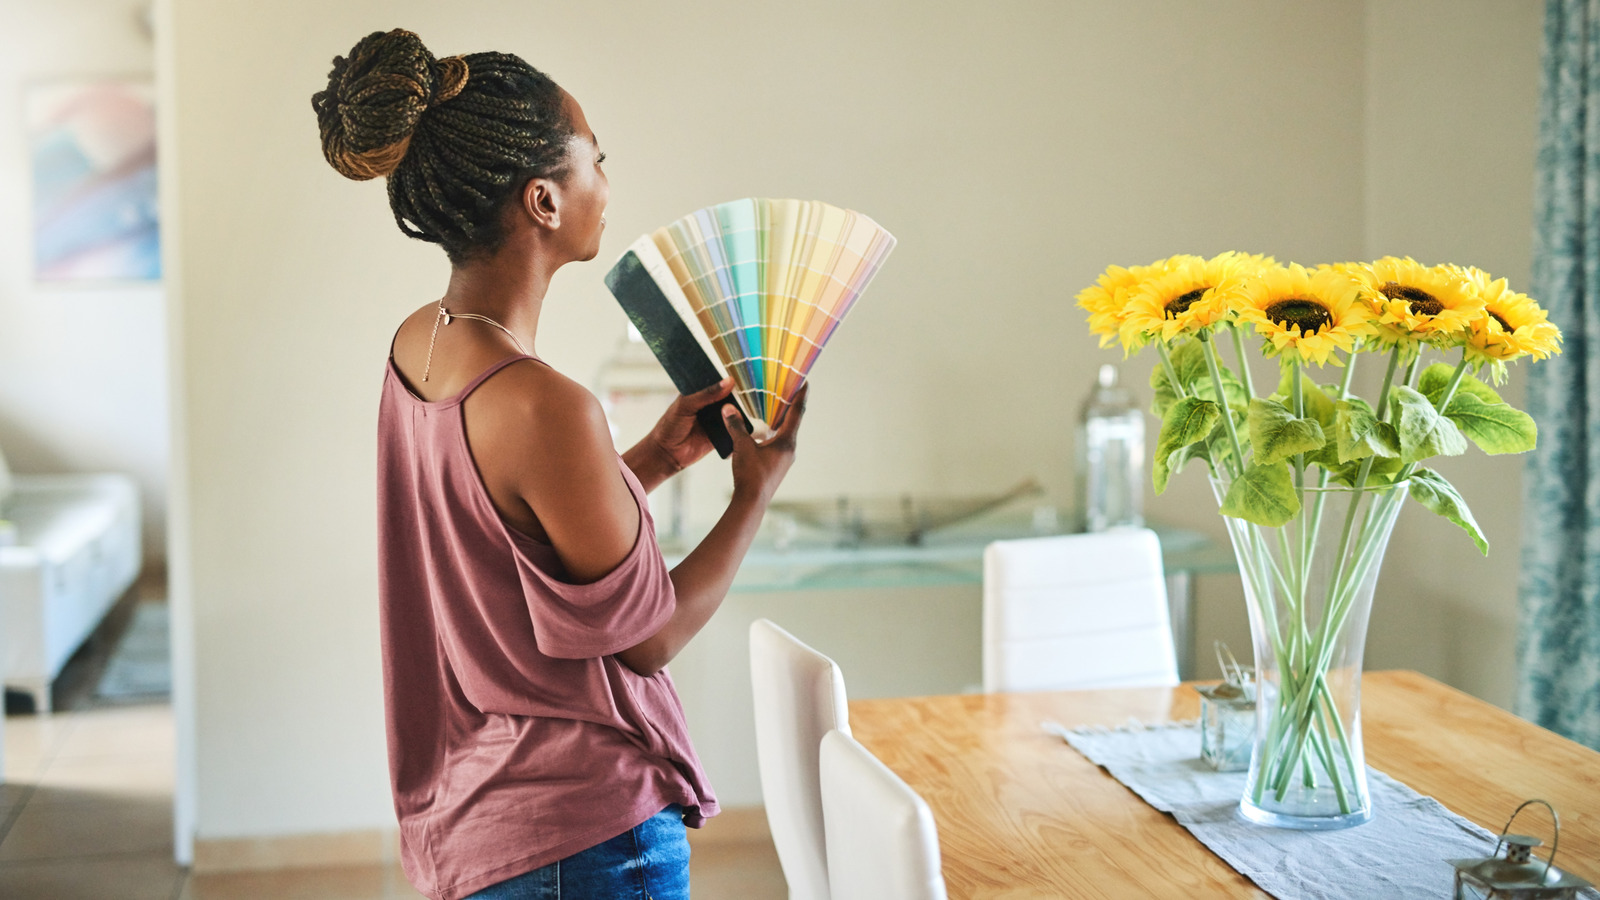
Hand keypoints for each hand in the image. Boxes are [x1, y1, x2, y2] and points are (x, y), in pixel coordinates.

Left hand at [645, 378, 733, 472]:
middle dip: (735, 399)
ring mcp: (714, 422)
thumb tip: (727, 382)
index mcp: (699, 396)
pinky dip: (737, 429)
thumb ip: (706, 394)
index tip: (737, 380)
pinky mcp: (719, 437)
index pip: (716, 385)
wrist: (666, 453)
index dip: (726, 382)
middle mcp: (708, 408)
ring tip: (740, 412)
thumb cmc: (670, 426)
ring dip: (737, 414)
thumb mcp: (686, 405)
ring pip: (732, 415)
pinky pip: (732, 431)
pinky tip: (741, 426)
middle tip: (743, 396)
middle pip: (727, 400)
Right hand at [725, 385, 806, 505]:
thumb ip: (736, 426)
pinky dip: (771, 434)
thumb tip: (728, 408)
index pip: (796, 413)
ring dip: (778, 420)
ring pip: (784, 434)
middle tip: (786, 389)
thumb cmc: (750, 475)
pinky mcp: (777, 465)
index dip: (800, 396)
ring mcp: (784, 459)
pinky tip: (760, 432)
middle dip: (788, 405)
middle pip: (791, 422)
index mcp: (786, 442)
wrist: (751, 502)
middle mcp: (790, 449)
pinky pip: (777, 443)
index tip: (805, 382)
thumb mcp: (742, 447)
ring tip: (772, 407)